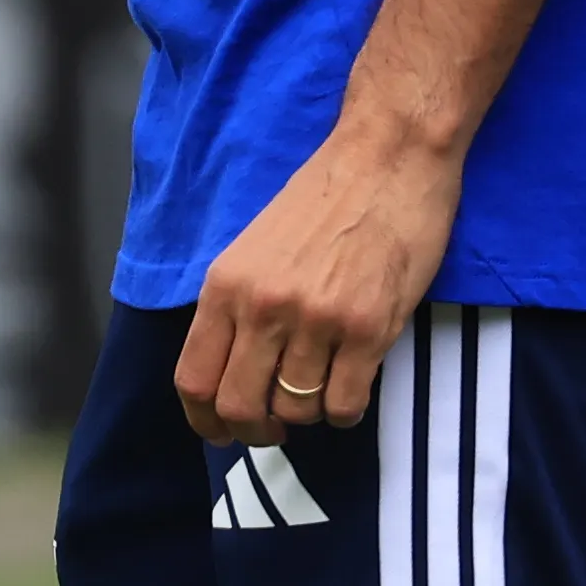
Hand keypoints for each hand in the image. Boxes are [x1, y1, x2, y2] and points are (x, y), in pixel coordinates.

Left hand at [175, 113, 462, 445]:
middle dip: (256, 430)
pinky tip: (352, 387)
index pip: (194, 380)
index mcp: (227, 285)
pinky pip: (344, 405)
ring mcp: (317, 320)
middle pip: (240, 407)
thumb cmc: (327, 195)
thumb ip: (238, 305)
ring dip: (307, 414)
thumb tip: (234, 371)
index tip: (223, 431)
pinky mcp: (369, 329)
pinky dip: (345, 411)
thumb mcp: (256, 246)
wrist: (390, 154)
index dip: (204, 421)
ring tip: (321, 389)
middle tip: (275, 425)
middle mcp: (264, 306)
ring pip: (296, 410)